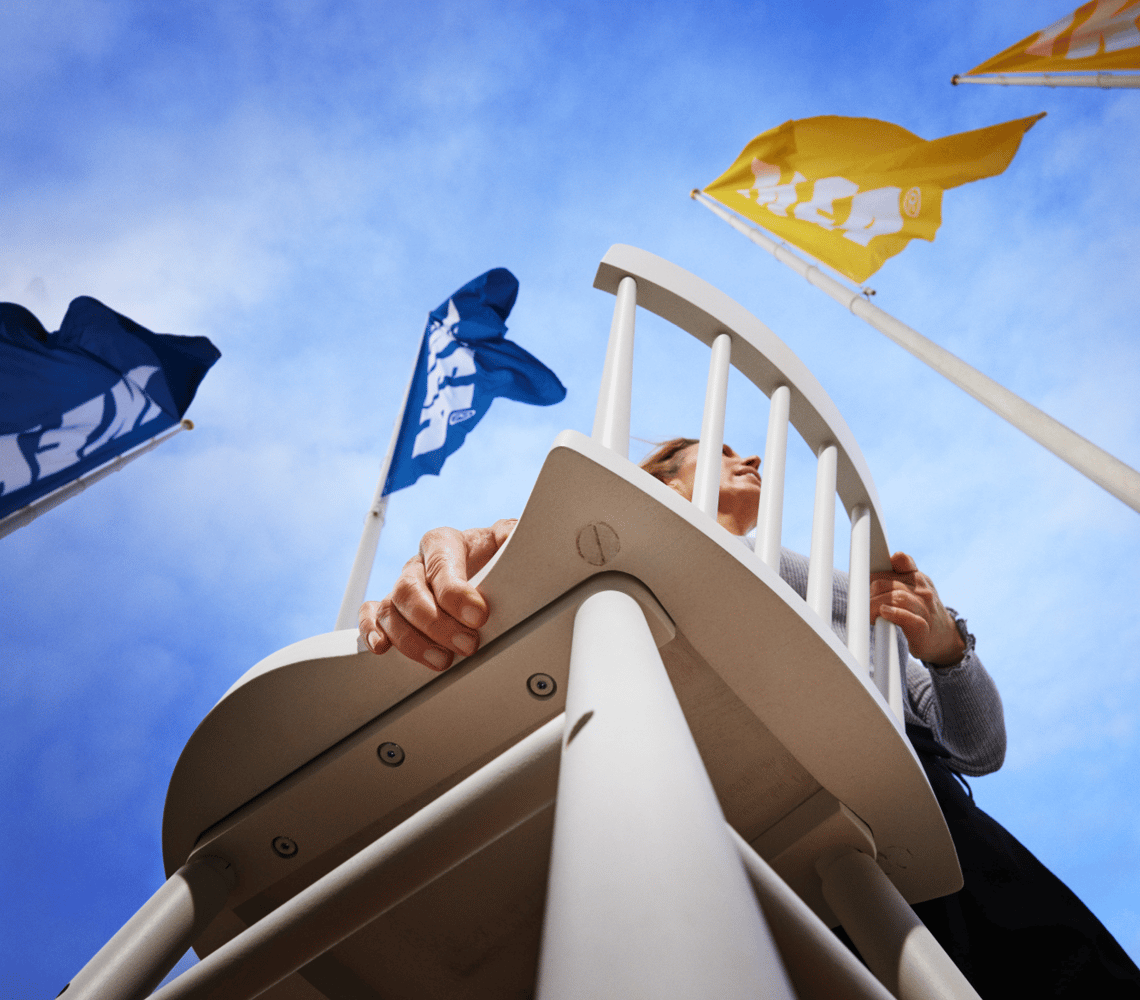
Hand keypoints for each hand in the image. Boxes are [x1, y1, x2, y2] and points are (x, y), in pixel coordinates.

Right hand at [358, 519, 516, 669]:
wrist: (486, 569)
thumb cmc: (494, 556)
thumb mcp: (506, 542)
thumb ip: (510, 533)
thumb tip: (513, 535)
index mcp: (443, 542)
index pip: (440, 564)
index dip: (456, 593)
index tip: (478, 616)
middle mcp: (418, 564)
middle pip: (410, 589)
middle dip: (437, 623)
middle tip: (467, 644)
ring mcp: (402, 587)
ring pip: (390, 609)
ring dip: (412, 639)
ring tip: (442, 660)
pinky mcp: (392, 609)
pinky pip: (370, 616)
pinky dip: (371, 631)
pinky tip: (382, 648)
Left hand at [870, 551, 965, 666]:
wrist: (946, 638)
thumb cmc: (921, 611)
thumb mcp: (913, 589)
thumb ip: (896, 577)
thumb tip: (870, 571)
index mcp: (918, 578)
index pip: (901, 560)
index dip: (881, 566)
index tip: (868, 576)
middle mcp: (922, 590)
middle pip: (886, 583)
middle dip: (869, 593)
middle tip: (864, 603)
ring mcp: (925, 608)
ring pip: (896, 597)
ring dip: (876, 604)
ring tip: (870, 612)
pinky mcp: (923, 627)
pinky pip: (907, 617)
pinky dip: (894, 614)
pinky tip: (884, 613)